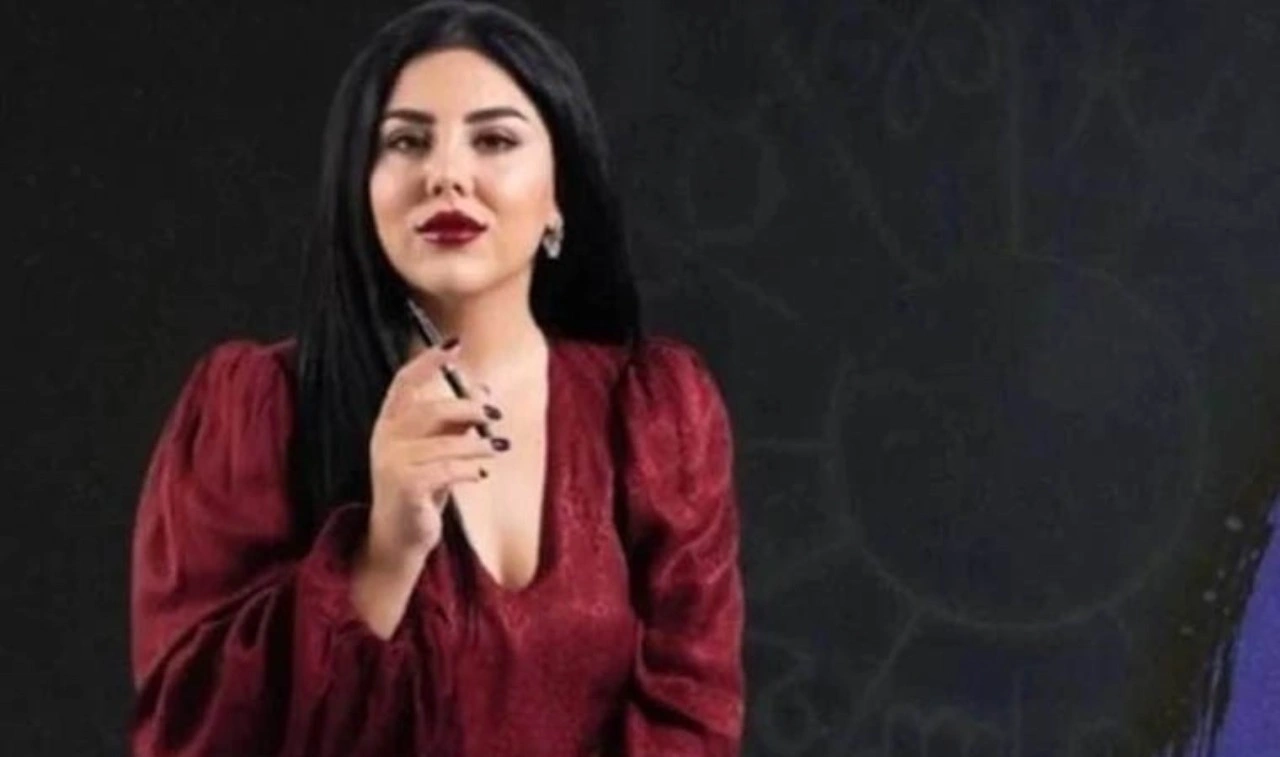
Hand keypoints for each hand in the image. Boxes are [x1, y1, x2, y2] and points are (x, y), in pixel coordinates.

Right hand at [364, 340, 504, 571]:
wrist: (400, 536)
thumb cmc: (422, 487)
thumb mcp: (438, 449)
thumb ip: (455, 420)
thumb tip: (483, 390)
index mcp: (389, 423)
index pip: (404, 381)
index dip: (428, 361)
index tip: (455, 345)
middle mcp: (385, 439)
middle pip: (430, 410)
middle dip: (467, 408)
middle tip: (494, 414)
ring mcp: (392, 464)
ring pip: (445, 442)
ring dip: (478, 443)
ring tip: (497, 448)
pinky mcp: (406, 488)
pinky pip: (447, 470)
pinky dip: (470, 469)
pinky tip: (481, 474)